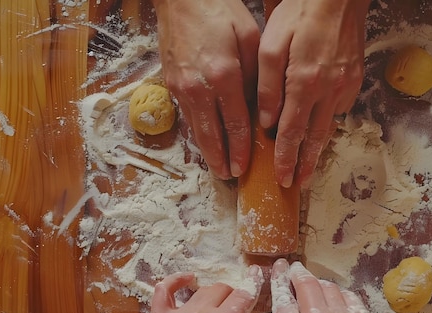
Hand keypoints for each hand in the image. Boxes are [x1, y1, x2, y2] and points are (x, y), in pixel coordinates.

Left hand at [146, 266, 262, 312]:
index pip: (243, 295)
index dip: (252, 285)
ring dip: (210, 295)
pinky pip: (164, 289)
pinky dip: (176, 281)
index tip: (255, 276)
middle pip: (223, 289)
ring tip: (214, 305)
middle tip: (233, 308)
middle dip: (232, 296)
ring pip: (201, 289)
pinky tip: (187, 280)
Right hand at [152, 0, 259, 179]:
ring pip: (196, 129)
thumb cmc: (220, 11)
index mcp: (223, 75)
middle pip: (212, 134)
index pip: (236, 123)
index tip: (246, 167)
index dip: (242, 148)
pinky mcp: (171, 83)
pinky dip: (198, 133)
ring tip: (218, 168)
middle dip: (222, 159)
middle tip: (230, 177)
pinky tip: (205, 141)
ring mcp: (181, 87)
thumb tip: (260, 107)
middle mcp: (198, 87)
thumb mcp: (249, 37)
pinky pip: (187, 116)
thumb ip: (254, 75)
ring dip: (208, 151)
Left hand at [258, 0, 369, 187]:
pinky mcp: (354, 79)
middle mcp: (328, 90)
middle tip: (298, 185)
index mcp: (304, 83)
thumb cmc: (300, 13)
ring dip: (318, 150)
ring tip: (309, 168)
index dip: (285, 158)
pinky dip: (327, 124)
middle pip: (315, 138)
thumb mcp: (271, 45)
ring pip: (329, 126)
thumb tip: (265, 121)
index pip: (292, 132)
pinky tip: (319, 130)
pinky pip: (338, 109)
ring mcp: (345, 86)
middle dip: (305, 165)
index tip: (281, 178)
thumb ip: (267, 86)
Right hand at [271, 259, 379, 312]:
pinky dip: (340, 295)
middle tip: (294, 269)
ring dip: (319, 284)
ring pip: (327, 286)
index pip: (282, 299)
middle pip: (305, 284)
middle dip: (297, 274)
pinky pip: (348, 296)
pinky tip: (336, 299)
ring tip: (315, 286)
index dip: (278, 280)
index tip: (279, 269)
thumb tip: (287, 304)